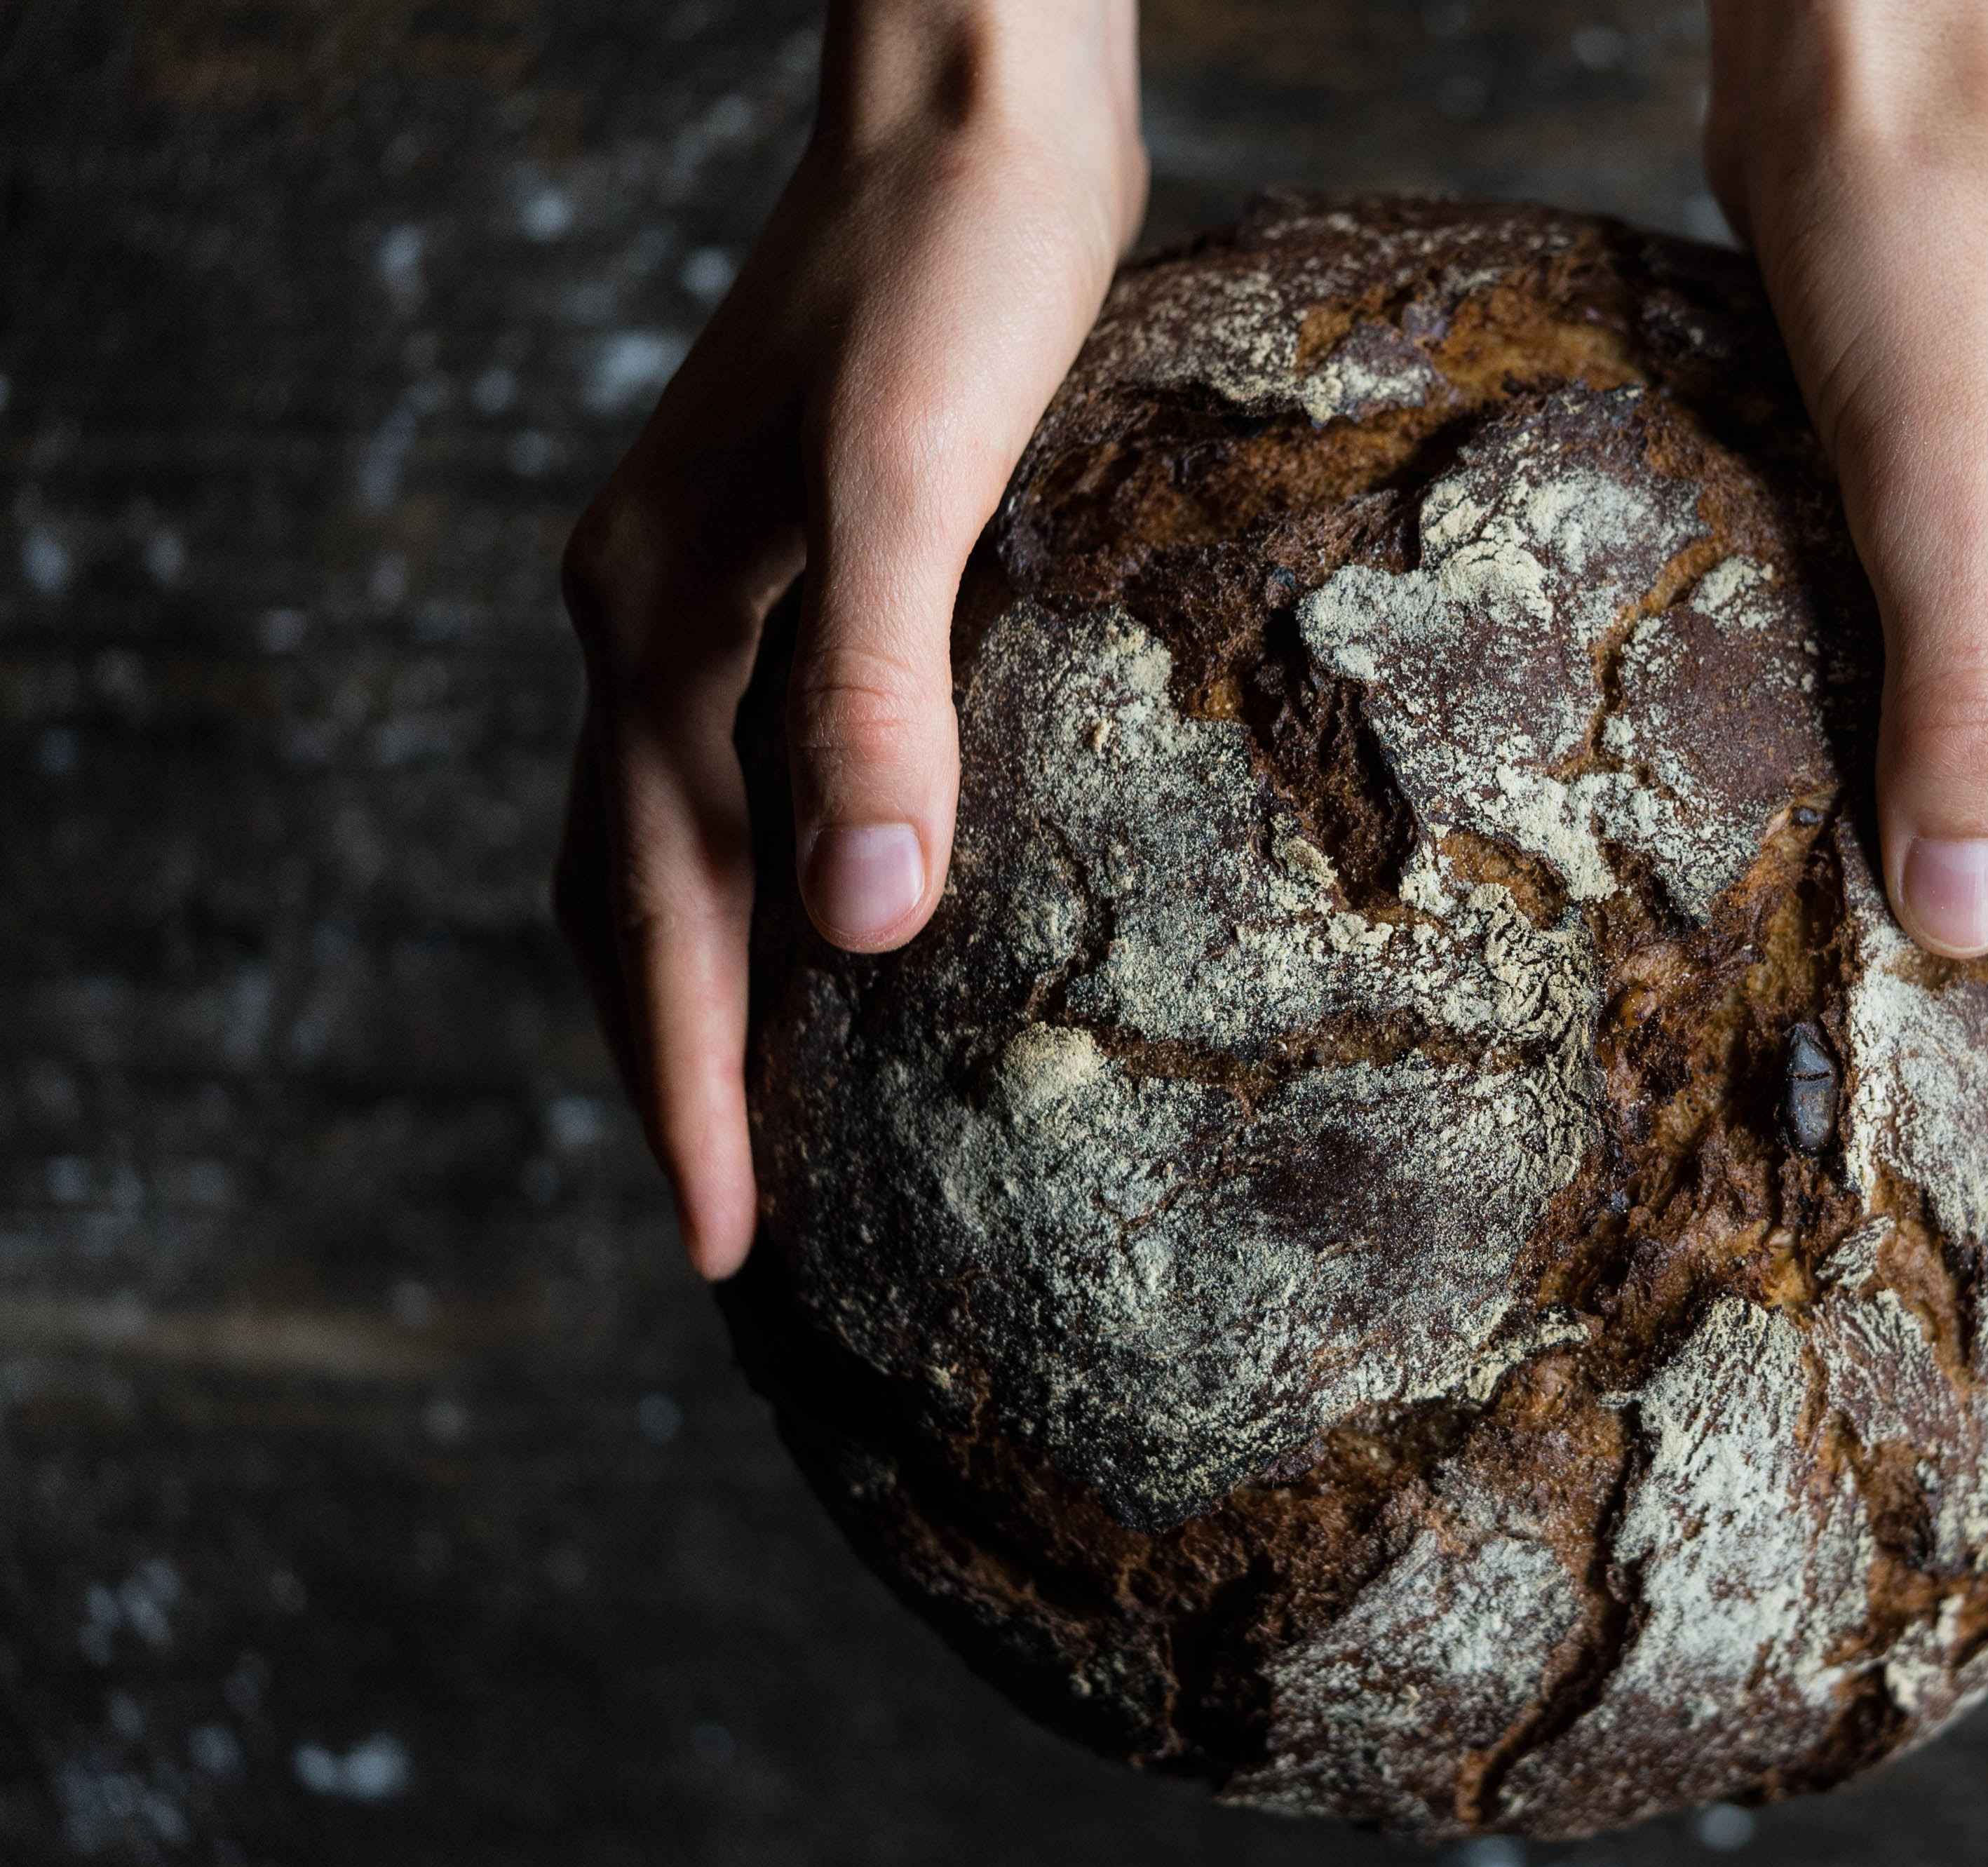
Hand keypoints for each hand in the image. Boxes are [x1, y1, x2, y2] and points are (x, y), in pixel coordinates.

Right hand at [554, 0, 1145, 1277]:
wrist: (978, 110)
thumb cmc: (960, 274)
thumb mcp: (917, 481)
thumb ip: (874, 693)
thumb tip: (859, 925)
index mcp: (660, 628)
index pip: (656, 916)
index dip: (688, 1092)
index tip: (728, 1251)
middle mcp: (652, 620)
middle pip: (629, 896)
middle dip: (673, 1068)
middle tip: (736, 1229)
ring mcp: (712, 588)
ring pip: (679, 837)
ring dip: (708, 982)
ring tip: (770, 1114)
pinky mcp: (796, 559)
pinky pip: (745, 762)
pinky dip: (771, 871)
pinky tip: (851, 908)